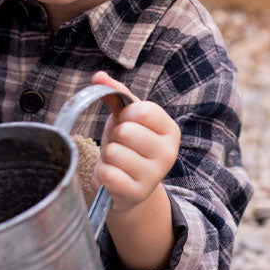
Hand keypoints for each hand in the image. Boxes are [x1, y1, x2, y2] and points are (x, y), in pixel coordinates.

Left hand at [90, 71, 180, 213]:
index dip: (126, 114)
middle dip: (115, 137)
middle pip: (126, 131)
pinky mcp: (136, 193)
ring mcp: (155, 175)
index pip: (142, 110)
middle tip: (122, 146)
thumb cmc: (128, 146)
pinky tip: (113, 176)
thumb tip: (99, 76)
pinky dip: (103, 173)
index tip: (128, 123)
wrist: (128, 186)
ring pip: (114, 153)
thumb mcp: (126, 118)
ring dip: (108, 156)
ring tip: (117, 162)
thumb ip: (116, 94)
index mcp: (170, 130)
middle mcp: (169, 153)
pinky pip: (107, 174)